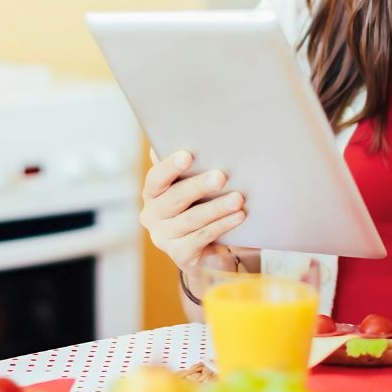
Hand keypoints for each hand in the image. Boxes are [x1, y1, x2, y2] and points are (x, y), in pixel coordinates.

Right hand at [139, 149, 245, 272]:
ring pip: (191, 219)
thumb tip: (198, 136)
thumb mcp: (194, 187)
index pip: (156, 178)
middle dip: (199, 186)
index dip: (170, 166)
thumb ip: (191, 167)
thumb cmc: (202, 207)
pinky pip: (202, 238)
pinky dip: (222, 225)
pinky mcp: (180, 255)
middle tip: (221, 176)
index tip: (188, 155)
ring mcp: (164, 238)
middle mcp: (152, 216)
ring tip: (238, 198)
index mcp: (152, 193)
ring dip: (216, 208)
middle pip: (174, 199)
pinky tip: (238, 216)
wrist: (210, 251)